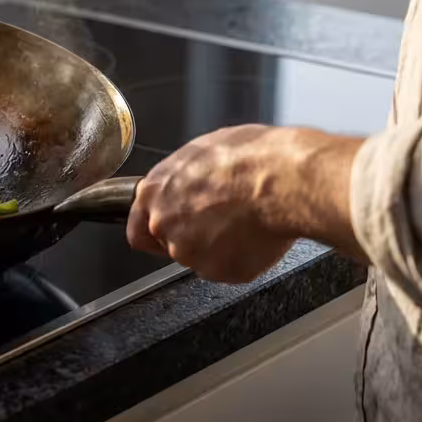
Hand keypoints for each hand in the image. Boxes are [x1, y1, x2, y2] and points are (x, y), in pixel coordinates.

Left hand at [127, 125, 364, 282]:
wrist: (284, 180)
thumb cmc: (251, 158)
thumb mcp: (206, 150)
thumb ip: (184, 177)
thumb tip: (191, 180)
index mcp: (155, 190)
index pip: (137, 227)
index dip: (155, 231)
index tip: (169, 231)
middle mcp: (164, 224)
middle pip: (168, 244)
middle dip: (190, 237)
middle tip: (220, 222)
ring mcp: (188, 251)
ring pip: (199, 258)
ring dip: (216, 247)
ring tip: (244, 222)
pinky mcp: (217, 271)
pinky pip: (227, 269)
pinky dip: (241, 258)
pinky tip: (255, 235)